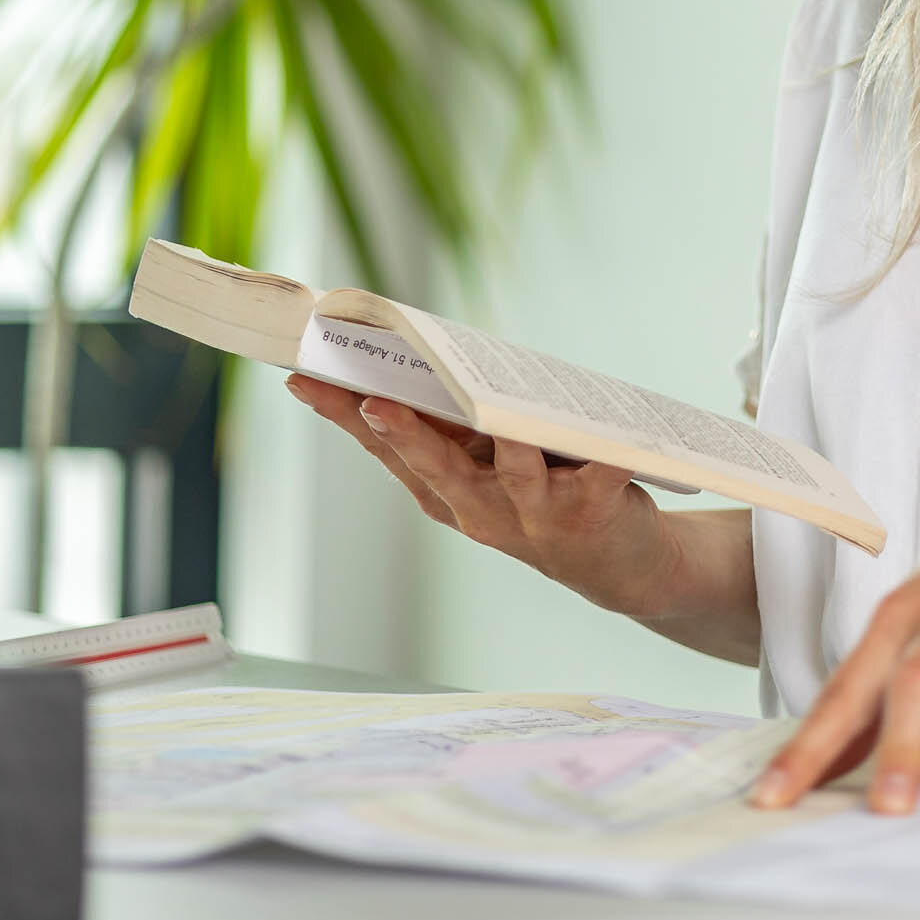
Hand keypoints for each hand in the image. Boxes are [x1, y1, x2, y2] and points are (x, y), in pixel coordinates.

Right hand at [286, 378, 673, 614]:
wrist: (616, 564)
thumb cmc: (540, 493)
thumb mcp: (485, 464)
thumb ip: (450, 423)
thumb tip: (409, 355)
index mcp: (447, 491)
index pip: (386, 450)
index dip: (344, 417)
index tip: (303, 379)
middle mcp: (482, 507)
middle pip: (438, 467)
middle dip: (405, 435)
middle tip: (373, 403)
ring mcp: (535, 513)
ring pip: (513, 471)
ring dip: (502, 442)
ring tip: (494, 412)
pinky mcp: (592, 511)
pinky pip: (599, 476)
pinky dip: (605, 456)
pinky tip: (608, 438)